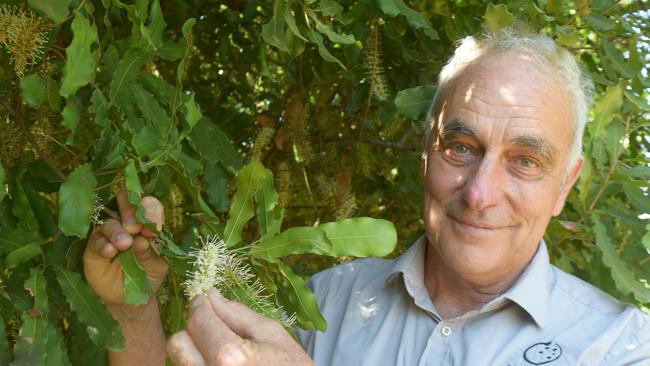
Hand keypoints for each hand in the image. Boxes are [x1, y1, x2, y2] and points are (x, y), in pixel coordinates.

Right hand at [84, 190, 168, 305]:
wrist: (129, 298)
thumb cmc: (147, 276)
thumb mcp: (157, 266)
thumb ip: (151, 253)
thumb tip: (143, 240)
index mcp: (147, 224)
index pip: (150, 206)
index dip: (151, 210)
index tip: (154, 227)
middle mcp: (128, 223)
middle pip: (127, 203)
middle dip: (131, 210)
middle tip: (134, 227)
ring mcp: (110, 233)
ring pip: (110, 222)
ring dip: (117, 231)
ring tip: (124, 245)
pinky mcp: (95, 246)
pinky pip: (96, 240)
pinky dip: (103, 244)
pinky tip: (110, 252)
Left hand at [167, 288, 313, 365]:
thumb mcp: (272, 334)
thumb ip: (238, 314)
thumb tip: (211, 295)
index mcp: (230, 356)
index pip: (198, 320)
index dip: (200, 305)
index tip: (204, 299)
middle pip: (178, 343)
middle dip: (193, 330)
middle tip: (213, 326)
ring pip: (179, 361)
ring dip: (194, 350)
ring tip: (220, 348)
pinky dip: (200, 364)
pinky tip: (221, 362)